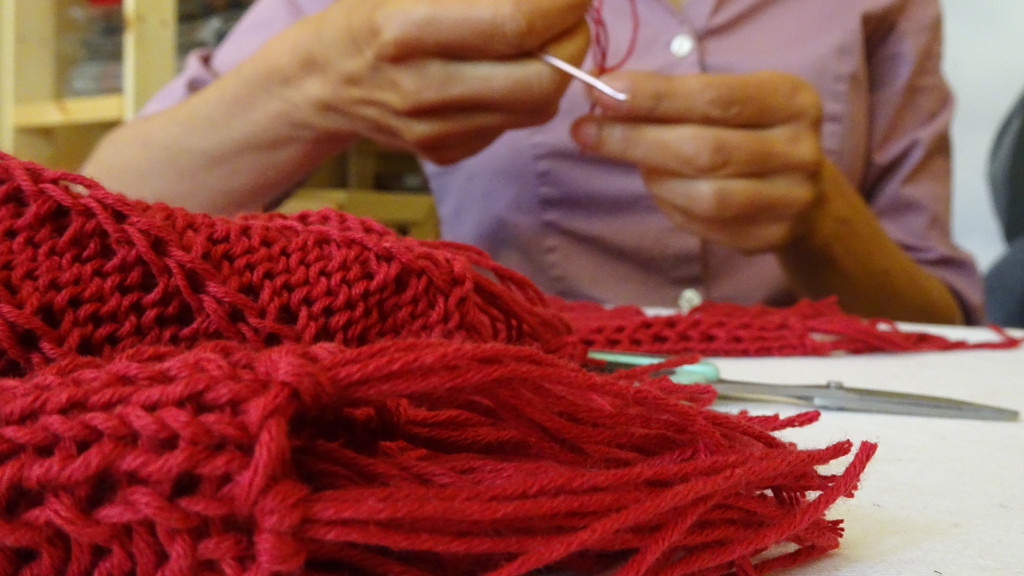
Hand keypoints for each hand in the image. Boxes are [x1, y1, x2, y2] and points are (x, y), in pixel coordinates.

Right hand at [266, 0, 590, 163]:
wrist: (324, 80)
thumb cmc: (373, 11)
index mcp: (406, 30)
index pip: (515, 24)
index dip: (562, 5)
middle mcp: (420, 88)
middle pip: (539, 80)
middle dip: (574, 43)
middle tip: (572, 17)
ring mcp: (433, 131)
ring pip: (535, 108)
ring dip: (558, 70)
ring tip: (546, 39)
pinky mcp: (444, 153)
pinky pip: (512, 125)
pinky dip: (526, 96)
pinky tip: (506, 71)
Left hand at [570, 70, 825, 252]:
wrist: (805, 193)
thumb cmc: (750, 134)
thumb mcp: (730, 102)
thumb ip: (677, 99)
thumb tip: (607, 97)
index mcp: (791, 101)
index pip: (714, 98)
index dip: (654, 98)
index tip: (602, 94)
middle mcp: (799, 150)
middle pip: (704, 150)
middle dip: (635, 141)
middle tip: (586, 132)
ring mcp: (790, 200)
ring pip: (704, 196)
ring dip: (654, 179)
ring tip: (634, 163)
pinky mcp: (771, 238)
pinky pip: (704, 226)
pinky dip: (671, 206)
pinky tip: (661, 189)